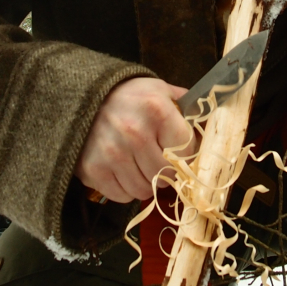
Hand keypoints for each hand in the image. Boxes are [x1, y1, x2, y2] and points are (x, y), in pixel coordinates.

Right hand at [75, 77, 192, 202]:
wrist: (80, 95)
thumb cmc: (126, 95)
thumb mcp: (159, 89)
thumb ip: (184, 106)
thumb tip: (206, 124)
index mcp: (156, 110)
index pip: (186, 152)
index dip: (185, 155)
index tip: (177, 151)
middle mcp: (134, 133)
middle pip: (166, 175)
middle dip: (166, 171)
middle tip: (158, 161)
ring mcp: (111, 154)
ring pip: (144, 190)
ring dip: (145, 182)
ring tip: (138, 165)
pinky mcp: (93, 170)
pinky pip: (121, 196)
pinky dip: (124, 188)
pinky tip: (122, 171)